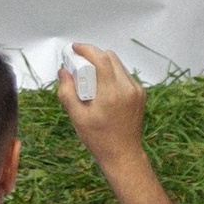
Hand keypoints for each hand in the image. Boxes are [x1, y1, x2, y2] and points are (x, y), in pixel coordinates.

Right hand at [59, 42, 147, 178]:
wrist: (123, 155)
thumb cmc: (99, 139)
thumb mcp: (77, 117)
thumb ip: (67, 92)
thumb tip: (63, 71)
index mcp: (111, 93)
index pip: (100, 58)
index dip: (86, 49)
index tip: (74, 49)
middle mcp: (127, 88)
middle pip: (110, 57)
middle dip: (93, 57)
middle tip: (80, 68)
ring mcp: (136, 91)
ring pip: (118, 64)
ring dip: (103, 66)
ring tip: (92, 82)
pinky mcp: (140, 94)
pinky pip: (124, 75)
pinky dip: (112, 75)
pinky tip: (104, 90)